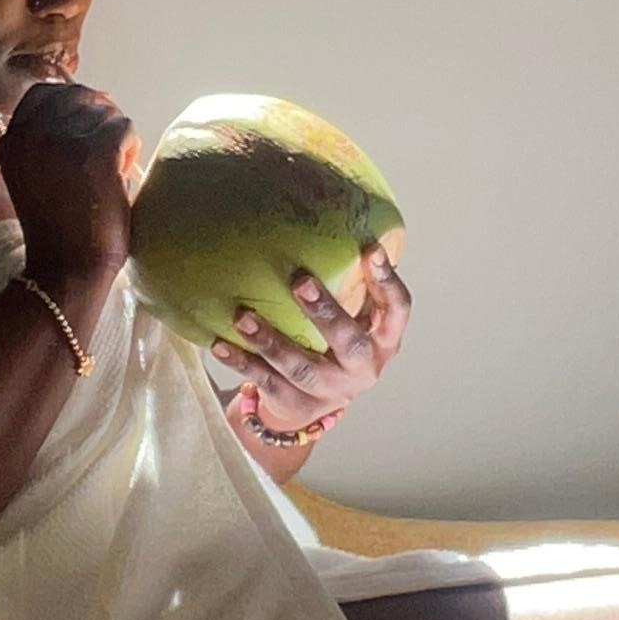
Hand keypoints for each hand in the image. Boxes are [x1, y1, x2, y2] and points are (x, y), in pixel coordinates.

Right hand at [0, 75, 137, 295]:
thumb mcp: (32, 176)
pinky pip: (124, 128)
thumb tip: (93, 101)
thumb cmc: (57, 229)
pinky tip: (120, 177)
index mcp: (12, 140)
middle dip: (99, 117)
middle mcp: (32, 133)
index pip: (44, 93)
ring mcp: (64, 139)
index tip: (86, 128)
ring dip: (115, 137)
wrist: (66, 270)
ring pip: (106, 111)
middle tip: (106, 152)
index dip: (72, 104)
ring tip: (110, 172)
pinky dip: (130, 150)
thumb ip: (45, 140)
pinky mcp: (97, 150)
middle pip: (78, 96)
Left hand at [215, 244, 410, 453]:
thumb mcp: (356, 313)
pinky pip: (267, 383)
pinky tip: (221, 344)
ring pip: (302, 368)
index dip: (387, 282)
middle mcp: (363, 368)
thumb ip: (351, 280)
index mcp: (385, 340)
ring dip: (272, 342)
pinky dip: (243, 363)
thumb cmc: (338, 341)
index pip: (397, 310)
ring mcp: (331, 391)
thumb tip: (327, 214)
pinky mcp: (297, 404)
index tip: (370, 250)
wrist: (319, 400)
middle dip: (326, 314)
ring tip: (244, 316)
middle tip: (301, 282)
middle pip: (350, 343)